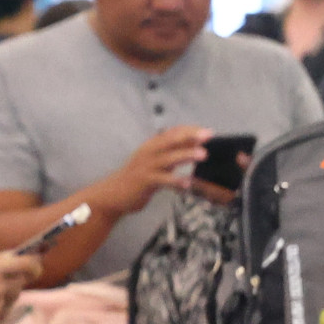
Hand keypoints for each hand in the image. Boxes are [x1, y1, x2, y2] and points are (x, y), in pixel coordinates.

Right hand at [96, 125, 215, 220]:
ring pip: (168, 158)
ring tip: (202, 154)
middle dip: (190, 136)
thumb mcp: (157, 162)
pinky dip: (175, 180)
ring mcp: (146, 166)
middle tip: (208, 135)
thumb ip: (172, 154)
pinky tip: (187, 183)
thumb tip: (193, 147)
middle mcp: (149, 152)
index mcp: (152, 145)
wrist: (115, 193)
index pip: (172, 133)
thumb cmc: (139, 177)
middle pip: (171, 140)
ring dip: (186, 154)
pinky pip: (162, 180)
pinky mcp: (145, 180)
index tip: (208, 131)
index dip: (190, 130)